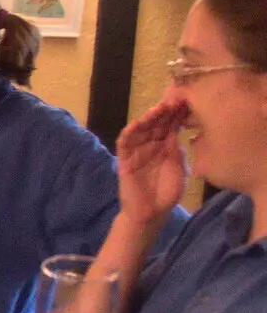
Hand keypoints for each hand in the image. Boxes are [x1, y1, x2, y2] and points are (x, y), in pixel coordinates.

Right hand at [116, 99, 189, 228]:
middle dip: (165, 111)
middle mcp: (152, 144)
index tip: (189, 101)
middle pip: (157, 123)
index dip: (178, 113)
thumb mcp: (179, 167)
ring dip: (148, 118)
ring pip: (141, 129)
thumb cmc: (167, 192)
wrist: (151, 213)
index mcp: (167, 145)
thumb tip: (178, 130)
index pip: (171, 124)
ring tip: (159, 109)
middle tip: (176, 100)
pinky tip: (136, 124)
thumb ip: (177, 149)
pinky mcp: (125, 159)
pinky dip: (129, 133)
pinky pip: (124, 143)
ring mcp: (137, 151)